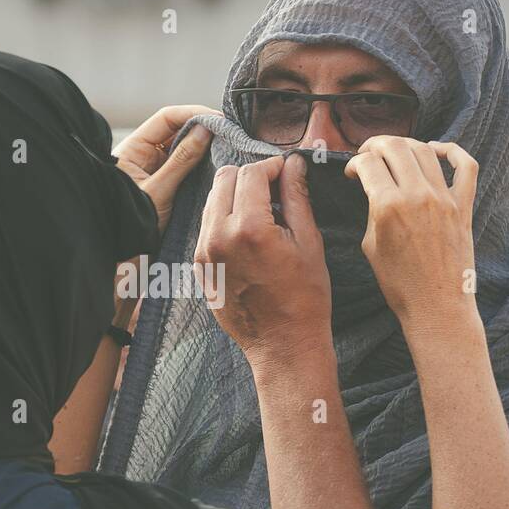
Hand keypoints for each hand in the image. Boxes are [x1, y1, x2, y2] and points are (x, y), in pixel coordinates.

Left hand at [113, 105, 217, 234]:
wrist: (122, 254)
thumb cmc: (130, 223)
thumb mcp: (158, 191)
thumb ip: (181, 160)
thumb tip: (204, 129)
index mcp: (133, 149)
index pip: (166, 118)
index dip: (192, 114)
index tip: (218, 119)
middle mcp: (144, 155)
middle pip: (177, 131)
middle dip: (202, 129)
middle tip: (229, 132)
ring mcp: (155, 170)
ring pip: (184, 149)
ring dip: (204, 147)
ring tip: (227, 146)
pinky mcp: (166, 185)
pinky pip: (186, 168)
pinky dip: (201, 164)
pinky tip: (217, 165)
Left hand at [194, 153, 331, 364]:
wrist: (282, 345)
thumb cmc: (303, 298)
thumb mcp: (308, 242)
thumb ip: (297, 197)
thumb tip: (294, 164)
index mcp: (248, 229)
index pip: (251, 173)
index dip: (272, 166)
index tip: (286, 171)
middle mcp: (218, 237)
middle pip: (225, 178)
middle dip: (250, 176)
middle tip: (274, 189)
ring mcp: (204, 253)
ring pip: (212, 199)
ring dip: (235, 195)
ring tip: (263, 212)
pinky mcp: (199, 266)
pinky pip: (207, 225)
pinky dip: (225, 218)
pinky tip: (249, 233)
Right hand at [343, 137, 479, 334]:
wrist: (436, 306)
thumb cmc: (399, 284)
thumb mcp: (371, 244)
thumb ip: (372, 210)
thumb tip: (374, 188)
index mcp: (388, 206)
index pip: (368, 164)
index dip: (355, 163)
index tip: (353, 171)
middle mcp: (418, 196)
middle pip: (395, 147)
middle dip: (376, 144)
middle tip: (369, 153)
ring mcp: (444, 199)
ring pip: (425, 150)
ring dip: (405, 144)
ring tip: (395, 151)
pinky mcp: (463, 206)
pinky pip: (465, 166)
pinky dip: (451, 150)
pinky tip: (436, 149)